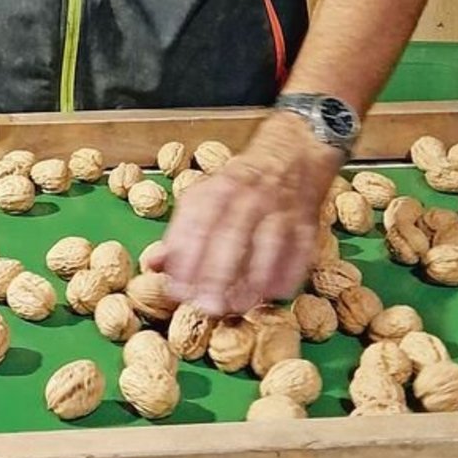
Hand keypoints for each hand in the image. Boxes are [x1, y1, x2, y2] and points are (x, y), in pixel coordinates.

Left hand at [145, 112, 342, 315]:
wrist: (292, 150)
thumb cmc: (242, 181)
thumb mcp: (206, 195)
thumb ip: (180, 232)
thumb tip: (152, 265)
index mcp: (219, 189)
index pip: (198, 225)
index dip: (186, 259)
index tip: (177, 289)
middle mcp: (248, 197)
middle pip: (231, 235)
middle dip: (218, 273)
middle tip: (207, 306)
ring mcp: (280, 209)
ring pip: (268, 244)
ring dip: (254, 278)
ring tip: (239, 305)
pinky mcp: (306, 222)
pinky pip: (300, 251)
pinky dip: (288, 274)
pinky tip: (274, 295)